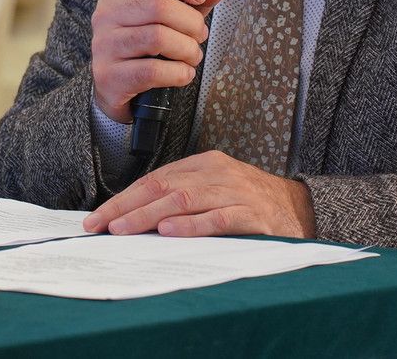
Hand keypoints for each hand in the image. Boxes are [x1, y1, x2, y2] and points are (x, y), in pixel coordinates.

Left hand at [82, 150, 315, 238]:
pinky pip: (218, 218)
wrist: (300, 209)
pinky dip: (192, 225)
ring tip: (124, 229)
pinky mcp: (252, 215)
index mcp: (204, 165)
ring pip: (184, 200)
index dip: (123, 198)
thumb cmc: (248, 202)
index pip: (154, 180)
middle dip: (127, 207)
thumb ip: (180, 198)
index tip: (97, 218)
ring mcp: (235, 193)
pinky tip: (170, 232)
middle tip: (101, 225)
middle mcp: (217, 174)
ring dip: (150, 216)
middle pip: (163, 188)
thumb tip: (132, 218)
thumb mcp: (213, 191)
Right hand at [91, 0, 224, 123]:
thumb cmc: (144, 46)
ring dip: (188, 49)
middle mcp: (105, 13)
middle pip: (159, 6)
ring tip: (192, 55)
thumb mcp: (169, 15)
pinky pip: (154, 70)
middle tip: (200, 34)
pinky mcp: (109, 76)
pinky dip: (179, 73)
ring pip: (158, 38)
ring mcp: (104, 45)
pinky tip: (182, 73)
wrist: (116, 87)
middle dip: (192, 22)